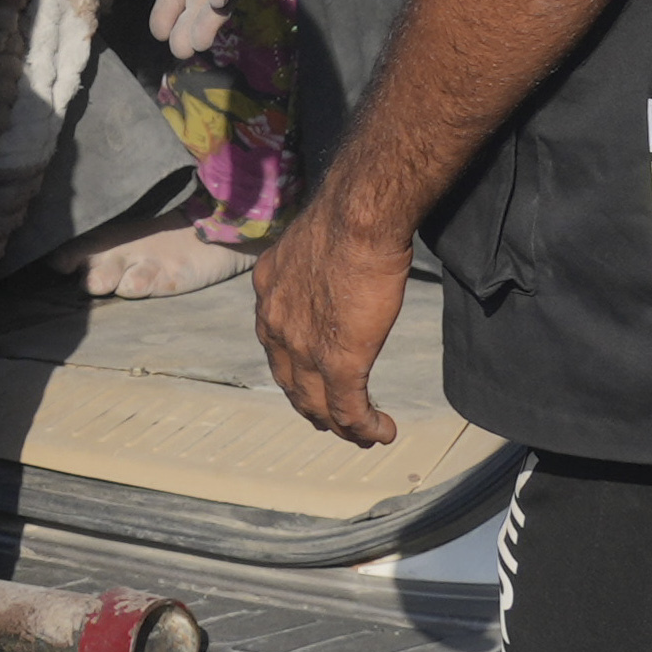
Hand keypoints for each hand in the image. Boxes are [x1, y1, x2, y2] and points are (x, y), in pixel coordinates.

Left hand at [255, 175, 410, 447]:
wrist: (358, 216)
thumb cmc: (348, 214)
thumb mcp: (313, 238)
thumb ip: (313, 260)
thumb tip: (331, 256)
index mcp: (268, 292)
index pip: (276, 343)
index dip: (295, 368)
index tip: (313, 377)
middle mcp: (275, 324)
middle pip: (291, 381)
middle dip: (312, 406)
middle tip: (332, 420)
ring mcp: (303, 348)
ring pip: (318, 404)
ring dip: (340, 426)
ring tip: (361, 436)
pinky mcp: (339, 362)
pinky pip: (348, 410)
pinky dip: (365, 428)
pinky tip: (382, 433)